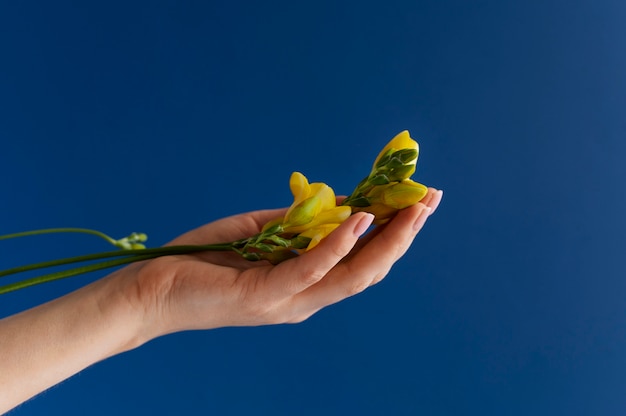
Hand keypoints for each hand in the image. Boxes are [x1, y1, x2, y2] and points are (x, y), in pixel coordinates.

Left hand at [122, 188, 441, 338]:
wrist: (153, 291)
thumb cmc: (204, 263)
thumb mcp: (257, 235)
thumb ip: (294, 225)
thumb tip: (331, 202)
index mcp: (304, 284)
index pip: (360, 260)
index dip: (392, 232)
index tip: (416, 200)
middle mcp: (305, 298)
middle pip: (369, 269)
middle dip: (404, 235)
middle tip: (431, 200)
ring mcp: (288, 301)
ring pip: (352, 274)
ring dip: (386, 239)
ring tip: (413, 208)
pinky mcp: (266, 296)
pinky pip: (310, 269)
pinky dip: (338, 244)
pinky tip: (360, 218)